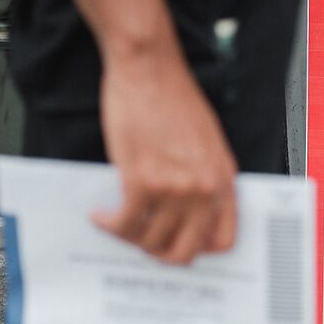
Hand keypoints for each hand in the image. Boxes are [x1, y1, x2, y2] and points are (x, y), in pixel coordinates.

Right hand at [90, 47, 238, 264]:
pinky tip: (100, 214)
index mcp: (223, 180)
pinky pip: (124, 223)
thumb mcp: (208, 141)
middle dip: (159, 254)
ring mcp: (174, 188)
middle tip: (142, 242)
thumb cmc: (173, 98)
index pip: (223, 241)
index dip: (198, 251)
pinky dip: (108, 224)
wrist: (149, 70)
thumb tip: (192, 213)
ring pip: (149, 241)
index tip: (178, 245)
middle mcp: (203, 189)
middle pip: (184, 252)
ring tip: (115, 221)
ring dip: (128, 237)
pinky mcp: (141, 181)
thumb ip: (206, 178)